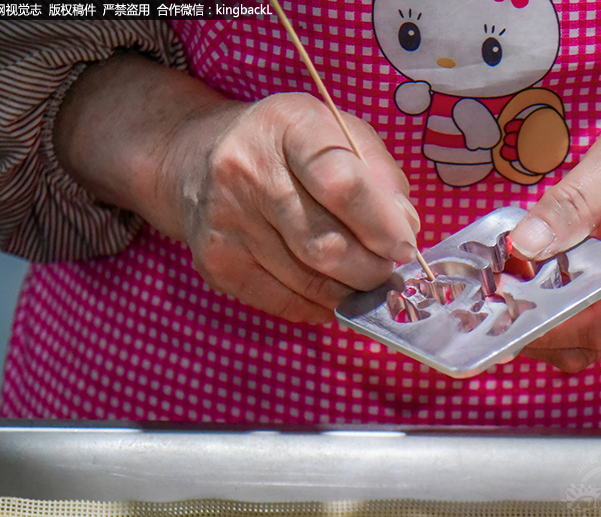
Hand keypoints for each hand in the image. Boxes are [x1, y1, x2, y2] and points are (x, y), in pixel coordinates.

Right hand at [54, 53, 419, 323]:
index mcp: (289, 126)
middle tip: (390, 272)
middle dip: (372, 269)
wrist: (195, 159)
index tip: (404, 246)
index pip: (340, 181)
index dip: (380, 223)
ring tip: (366, 282)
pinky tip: (331, 292)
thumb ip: (380, 174)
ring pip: (309, 281)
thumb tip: (405, 229)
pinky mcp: (215, 262)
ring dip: (350, 292)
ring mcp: (225, 220)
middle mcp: (246, 170)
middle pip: (325, 244)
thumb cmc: (288, 147)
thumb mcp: (338, 132)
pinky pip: (284, 302)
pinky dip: (319, 305)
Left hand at [507, 64, 600, 371]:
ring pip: (599, 337)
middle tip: (490, 306)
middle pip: (596, 339)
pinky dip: (570, 311)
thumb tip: (524, 247)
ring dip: (552, 326)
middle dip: (540, 331)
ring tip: (507, 295)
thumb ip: (572, 203)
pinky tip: (539, 284)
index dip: (548, 326)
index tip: (501, 314)